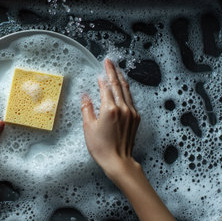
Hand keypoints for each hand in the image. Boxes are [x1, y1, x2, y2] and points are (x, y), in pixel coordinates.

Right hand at [81, 58, 139, 182]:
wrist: (118, 160)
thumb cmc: (101, 147)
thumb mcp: (88, 127)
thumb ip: (87, 109)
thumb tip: (85, 96)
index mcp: (110, 109)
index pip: (106, 87)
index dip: (103, 78)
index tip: (100, 70)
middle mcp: (123, 108)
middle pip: (118, 84)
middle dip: (113, 71)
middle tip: (109, 61)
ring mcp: (131, 112)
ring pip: (126, 90)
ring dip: (121, 78)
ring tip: (116, 69)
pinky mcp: (136, 117)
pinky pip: (130, 99)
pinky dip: (125, 90)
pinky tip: (122, 87)